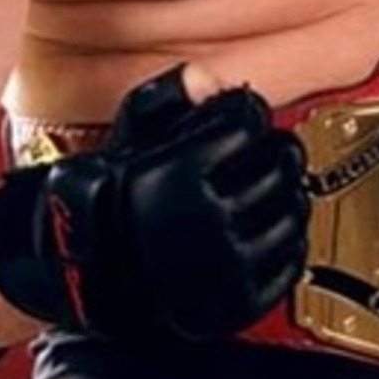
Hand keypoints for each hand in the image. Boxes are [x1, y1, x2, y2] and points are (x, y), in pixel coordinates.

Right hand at [41, 66, 309, 339]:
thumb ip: (169, 97)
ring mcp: (225, 263)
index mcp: (181, 173)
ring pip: (292, 211)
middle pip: (280, 164)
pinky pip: (290, 262)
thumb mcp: (129, 134)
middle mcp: (206, 218)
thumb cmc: (109, 201)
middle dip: (276, 153)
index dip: (249, 115)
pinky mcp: (238, 301)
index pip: (250, 122)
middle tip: (266, 152)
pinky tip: (269, 229)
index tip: (245, 120)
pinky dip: (289, 242)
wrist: (86, 275)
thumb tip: (207, 77)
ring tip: (268, 190)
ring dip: (287, 195)